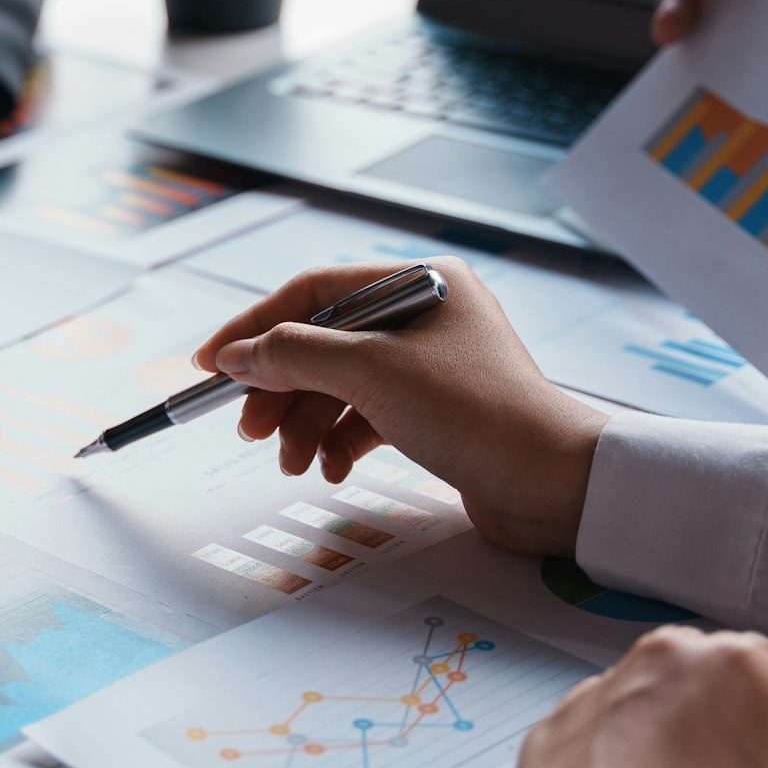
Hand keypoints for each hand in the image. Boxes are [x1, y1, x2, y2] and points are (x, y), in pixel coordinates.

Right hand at [193, 260, 609, 555]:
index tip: (213, 365)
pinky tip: (330, 469)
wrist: (555, 485)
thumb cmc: (476, 414)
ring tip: (290, 461)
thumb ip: (295, 356)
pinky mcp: (437, 413)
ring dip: (306, 423)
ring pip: (341, 384)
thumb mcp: (373, 374)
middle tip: (249, 428)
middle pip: (324, 341)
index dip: (256, 326)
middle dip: (281, 387)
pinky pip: (367, 416)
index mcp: (420, 281)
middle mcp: (427, 315)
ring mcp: (432, 366)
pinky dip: (340, 441)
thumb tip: (236, 356)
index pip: (315, 291)